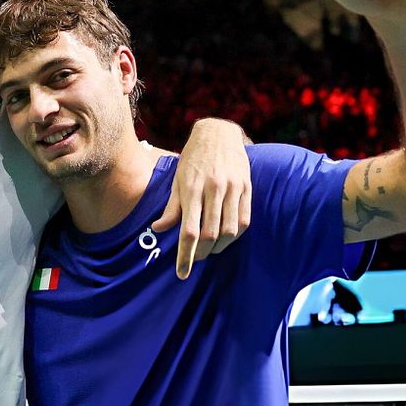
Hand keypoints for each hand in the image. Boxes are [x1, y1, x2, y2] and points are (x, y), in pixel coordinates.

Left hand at [152, 118, 251, 278]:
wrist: (218, 133)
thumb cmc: (192, 159)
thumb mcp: (177, 180)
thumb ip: (171, 207)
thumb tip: (158, 229)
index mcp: (191, 188)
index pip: (189, 231)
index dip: (185, 255)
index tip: (182, 272)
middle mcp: (213, 188)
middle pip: (210, 234)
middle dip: (201, 254)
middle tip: (194, 260)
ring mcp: (233, 188)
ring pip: (229, 230)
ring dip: (219, 247)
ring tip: (210, 251)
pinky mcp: (247, 187)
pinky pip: (245, 220)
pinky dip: (235, 235)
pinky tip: (225, 238)